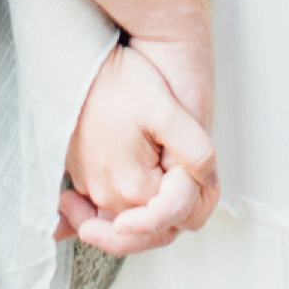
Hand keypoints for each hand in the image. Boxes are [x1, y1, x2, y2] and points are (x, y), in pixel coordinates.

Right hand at [60, 40, 218, 256]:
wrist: (79, 61)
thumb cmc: (123, 81)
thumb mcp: (167, 112)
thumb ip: (195, 151)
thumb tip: (208, 181)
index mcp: (134, 187)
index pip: (172, 220)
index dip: (197, 206)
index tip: (205, 186)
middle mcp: (108, 196)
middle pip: (147, 227)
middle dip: (170, 217)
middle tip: (194, 194)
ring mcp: (90, 187)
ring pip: (124, 217)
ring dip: (144, 215)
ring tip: (168, 195)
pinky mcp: (79, 174)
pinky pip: (100, 205)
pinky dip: (115, 209)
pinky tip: (135, 193)